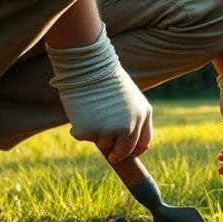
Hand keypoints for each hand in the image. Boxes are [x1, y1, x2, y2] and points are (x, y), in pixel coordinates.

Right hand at [47, 27, 152, 162]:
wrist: (88, 65)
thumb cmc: (105, 77)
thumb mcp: (127, 96)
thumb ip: (130, 116)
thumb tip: (119, 143)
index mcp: (144, 113)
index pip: (143, 143)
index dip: (135, 152)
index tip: (126, 155)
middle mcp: (131, 125)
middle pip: (124, 151)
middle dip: (116, 154)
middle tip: (110, 155)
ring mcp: (111, 130)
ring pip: (103, 144)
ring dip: (95, 133)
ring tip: (91, 111)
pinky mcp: (91, 131)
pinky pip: (83, 137)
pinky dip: (78, 128)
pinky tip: (80, 111)